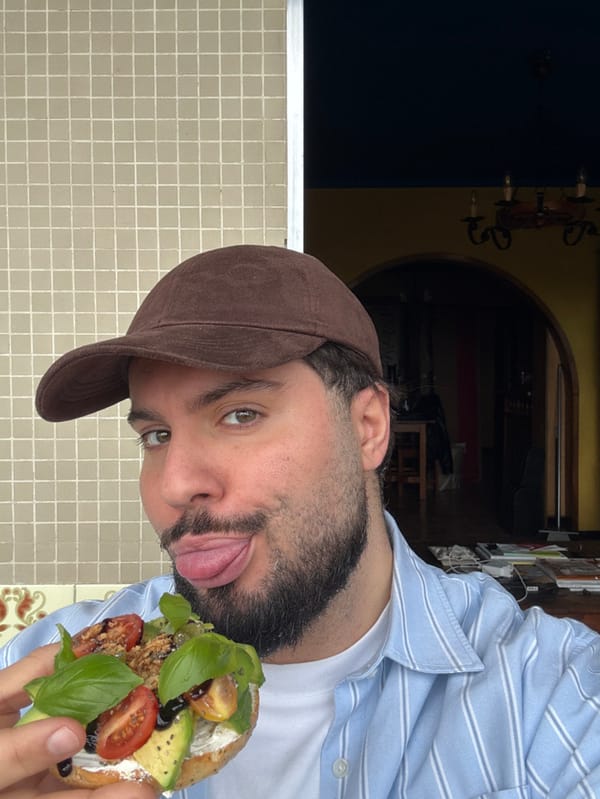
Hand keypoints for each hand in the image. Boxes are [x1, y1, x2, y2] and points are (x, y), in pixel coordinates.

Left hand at [0, 645, 155, 797]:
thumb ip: (16, 750)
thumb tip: (73, 732)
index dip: (80, 657)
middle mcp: (19, 736)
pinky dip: (105, 798)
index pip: (41, 670)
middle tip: (155, 702)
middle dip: (112, 711)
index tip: (124, 651)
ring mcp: (29, 775)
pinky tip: (138, 793)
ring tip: (158, 755)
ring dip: (118, 763)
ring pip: (78, 765)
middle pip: (71, 715)